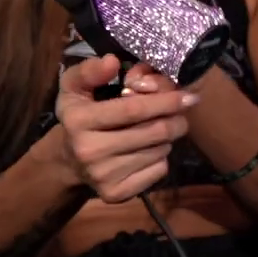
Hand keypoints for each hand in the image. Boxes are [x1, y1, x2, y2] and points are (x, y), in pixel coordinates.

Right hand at [55, 55, 196, 202]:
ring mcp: (102, 176)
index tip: (188, 95)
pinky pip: (158, 171)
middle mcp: (89, 151)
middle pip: (154, 132)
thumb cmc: (81, 115)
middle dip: (176, 119)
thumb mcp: (75, 88)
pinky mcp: (115, 194)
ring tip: (159, 129)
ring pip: (159, 151)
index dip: (166, 101)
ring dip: (168, 137)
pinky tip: (149, 150)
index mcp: (79, 120)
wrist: (69, 161)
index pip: (134, 109)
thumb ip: (90, 71)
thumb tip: (113, 61)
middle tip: (183, 111)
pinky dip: (162, 158)